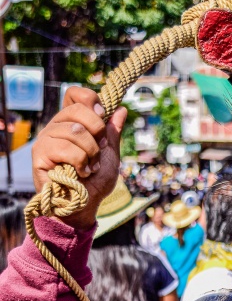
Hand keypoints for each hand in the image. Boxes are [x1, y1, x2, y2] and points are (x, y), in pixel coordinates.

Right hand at [32, 86, 127, 229]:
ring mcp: (46, 138)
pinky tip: (80, 173)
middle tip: (98, 151)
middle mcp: (56, 126)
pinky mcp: (41, 154)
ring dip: (91, 153)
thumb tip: (121, 109)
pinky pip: (67, 148)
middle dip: (97, 131)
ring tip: (90, 167)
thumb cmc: (95, 183)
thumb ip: (113, 133)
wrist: (84, 206)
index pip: (74, 94)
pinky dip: (81, 162)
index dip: (90, 99)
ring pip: (76, 131)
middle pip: (78, 110)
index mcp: (72, 122)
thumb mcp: (110, 155)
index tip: (102, 115)